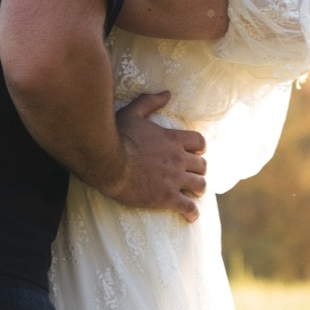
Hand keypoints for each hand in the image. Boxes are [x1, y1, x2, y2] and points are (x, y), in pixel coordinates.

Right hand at [104, 91, 205, 221]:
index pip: (199, 142)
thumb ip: (150, 102)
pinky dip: (192, 212)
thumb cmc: (117, 137)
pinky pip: (188, 207)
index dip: (199, 148)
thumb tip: (167, 93)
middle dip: (199, 169)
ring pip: (200, 185)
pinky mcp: (166, 197)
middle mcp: (178, 159)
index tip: (194, 152)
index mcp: (172, 139)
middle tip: (191, 174)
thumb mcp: (132, 113)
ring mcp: (174, 179)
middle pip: (202, 165)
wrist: (108, 162)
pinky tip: (191, 216)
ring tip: (193, 193)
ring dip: (198, 189)